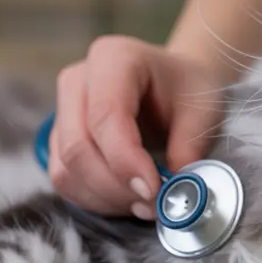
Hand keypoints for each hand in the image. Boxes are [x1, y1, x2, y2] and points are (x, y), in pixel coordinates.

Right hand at [48, 35, 223, 218]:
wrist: (173, 85)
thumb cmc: (186, 91)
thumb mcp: (202, 111)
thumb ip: (189, 148)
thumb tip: (174, 191)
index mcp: (113, 58)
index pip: (106, 115)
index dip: (125, 160)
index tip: (154, 191)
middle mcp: (78, 80)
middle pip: (78, 147)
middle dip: (116, 187)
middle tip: (154, 204)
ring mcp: (62, 110)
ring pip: (66, 169)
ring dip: (105, 198)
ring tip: (145, 203)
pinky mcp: (59, 139)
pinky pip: (65, 180)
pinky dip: (95, 200)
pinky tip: (126, 199)